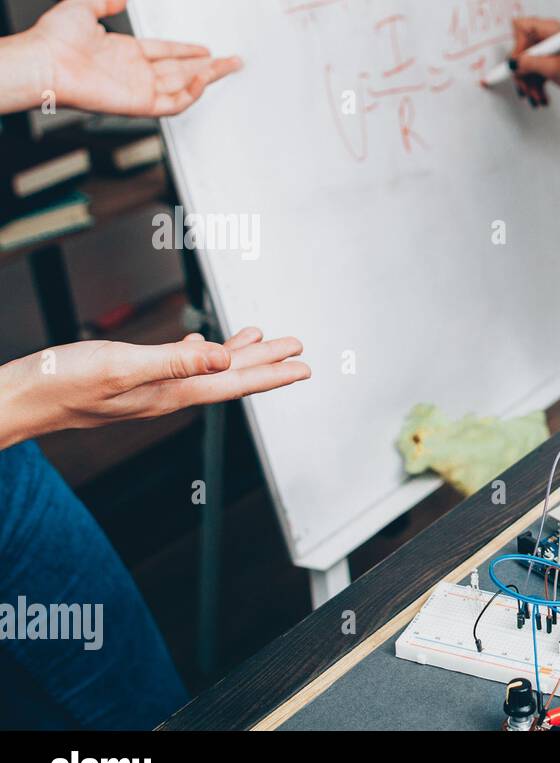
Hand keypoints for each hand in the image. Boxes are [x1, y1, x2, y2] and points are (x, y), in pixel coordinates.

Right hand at [0, 328, 308, 447]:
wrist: (20, 399)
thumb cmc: (61, 383)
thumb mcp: (120, 365)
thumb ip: (174, 362)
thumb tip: (223, 357)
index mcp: (171, 392)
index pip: (235, 382)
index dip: (272, 373)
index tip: (304, 366)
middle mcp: (168, 393)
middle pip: (230, 376)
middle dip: (267, 362)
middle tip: (299, 348)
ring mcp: (151, 388)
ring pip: (208, 369)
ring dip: (238, 354)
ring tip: (264, 339)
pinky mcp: (132, 379)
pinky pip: (180, 364)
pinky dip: (199, 352)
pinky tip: (204, 346)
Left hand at [29, 0, 240, 116]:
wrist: (44, 62)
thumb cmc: (53, 39)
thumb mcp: (82, 7)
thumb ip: (104, 1)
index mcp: (124, 52)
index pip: (166, 53)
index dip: (187, 50)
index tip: (206, 48)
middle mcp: (134, 72)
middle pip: (182, 69)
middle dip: (209, 65)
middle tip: (232, 61)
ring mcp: (138, 89)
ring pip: (184, 85)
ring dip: (208, 76)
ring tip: (229, 66)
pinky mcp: (139, 104)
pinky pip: (174, 103)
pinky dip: (191, 94)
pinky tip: (202, 80)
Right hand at [502, 16, 559, 105]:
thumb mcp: (554, 68)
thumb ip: (530, 64)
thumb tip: (512, 64)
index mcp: (548, 29)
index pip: (520, 32)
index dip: (517, 51)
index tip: (518, 69)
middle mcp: (547, 37)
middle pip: (521, 52)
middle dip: (523, 74)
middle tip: (526, 90)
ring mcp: (549, 51)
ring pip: (527, 66)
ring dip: (530, 85)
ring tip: (537, 98)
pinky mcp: (552, 63)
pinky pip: (536, 73)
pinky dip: (536, 86)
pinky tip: (541, 97)